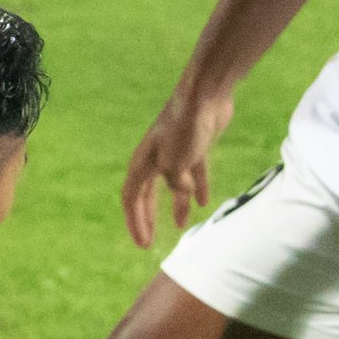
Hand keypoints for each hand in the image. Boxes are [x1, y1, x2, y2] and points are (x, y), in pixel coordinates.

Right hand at [120, 84, 237, 248]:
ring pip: (173, 185)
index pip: (132, 197)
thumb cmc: (185, 127)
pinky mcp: (197, 146)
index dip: (135, 221)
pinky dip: (198, 187)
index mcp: (144, 162)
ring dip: (175, 205)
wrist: (206, 95)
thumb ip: (176, 183)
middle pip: (148, 194)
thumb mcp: (176, 163)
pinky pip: (195, 172)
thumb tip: (183, 194)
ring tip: (181, 226)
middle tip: (151, 241)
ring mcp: (177, 151)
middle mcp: (156, 158)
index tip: (143, 243)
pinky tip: (203, 203)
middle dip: (148, 217)